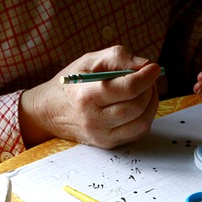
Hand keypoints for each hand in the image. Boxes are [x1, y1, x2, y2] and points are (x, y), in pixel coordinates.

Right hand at [19, 45, 160, 148]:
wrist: (48, 113)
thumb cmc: (70, 83)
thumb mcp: (88, 61)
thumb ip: (117, 57)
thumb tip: (145, 65)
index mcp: (87, 95)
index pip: (127, 88)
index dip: (146, 77)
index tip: (154, 68)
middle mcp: (94, 119)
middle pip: (136, 106)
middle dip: (149, 89)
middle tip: (148, 78)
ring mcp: (101, 135)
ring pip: (142, 123)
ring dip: (151, 104)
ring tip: (146, 90)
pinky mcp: (107, 144)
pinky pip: (137, 132)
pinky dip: (145, 116)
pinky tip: (139, 105)